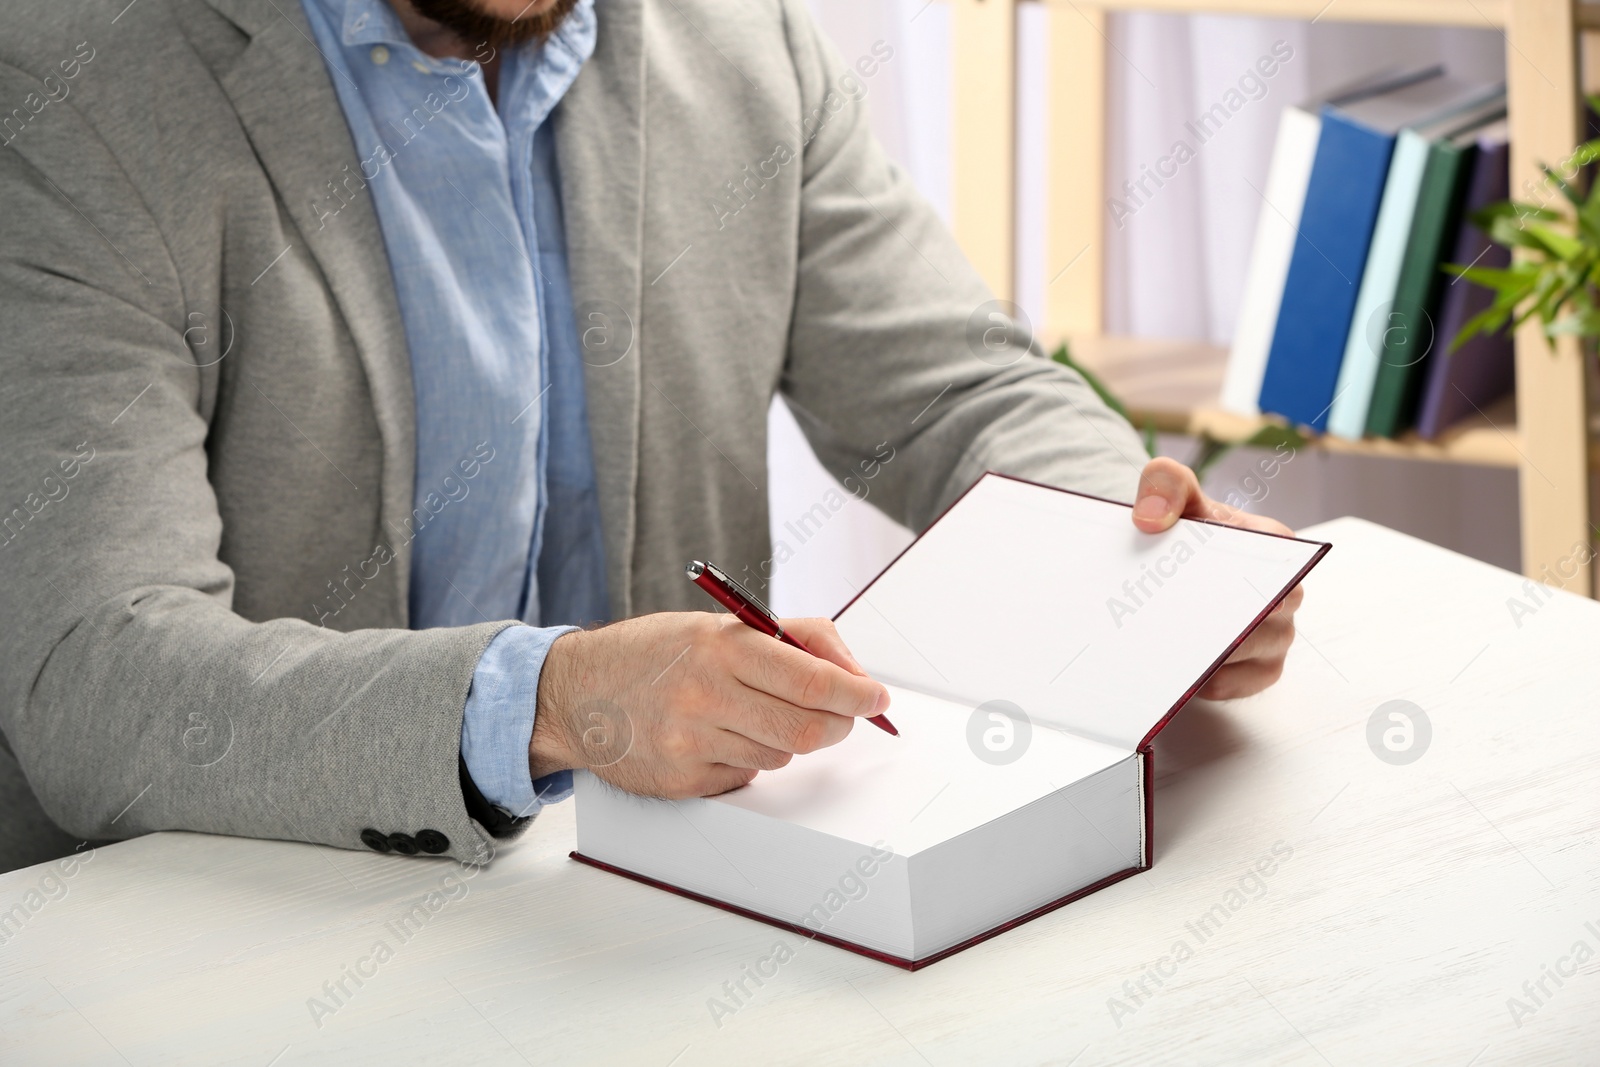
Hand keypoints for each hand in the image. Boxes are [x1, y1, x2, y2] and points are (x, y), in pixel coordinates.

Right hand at [530, 612, 890, 798]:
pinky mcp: (681, 780)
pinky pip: (746, 776)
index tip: (877, 697)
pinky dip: (748, 759)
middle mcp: (704, 694)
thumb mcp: (718, 624)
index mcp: (720, 646)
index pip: (811, 680)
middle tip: (843, 716)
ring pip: (780, 754)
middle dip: (839, 724)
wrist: (575, 693)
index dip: (857, 693)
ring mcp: (691, 742)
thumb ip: (794, 637)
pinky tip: (717, 737)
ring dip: (786, 738)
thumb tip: (853, 673)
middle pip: (807, 729)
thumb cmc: (655, 654)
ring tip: (751, 714)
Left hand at [1131, 457, 1303, 699]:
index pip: (1275, 566)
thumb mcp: (1171, 493)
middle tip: (1176, 623)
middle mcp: (1285, 592)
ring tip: (1169, 650)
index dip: (1243, 578)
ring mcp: (1275, 633)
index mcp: (1274, 546)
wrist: (1171, 561)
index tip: (1205, 582)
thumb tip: (1150, 518)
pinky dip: (1214, 682)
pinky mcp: (1259, 667)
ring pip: (1254, 652)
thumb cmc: (1184, 529)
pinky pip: (1243, 684)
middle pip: (1265, 615)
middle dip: (1222, 620)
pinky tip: (1182, 675)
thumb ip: (1164, 484)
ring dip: (1213, 654)